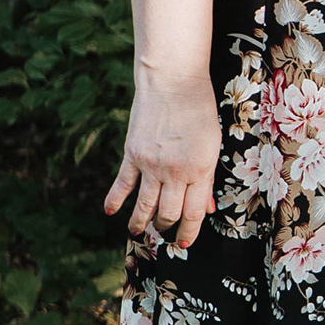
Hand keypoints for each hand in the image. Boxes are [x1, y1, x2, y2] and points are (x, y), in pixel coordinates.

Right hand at [104, 74, 224, 249]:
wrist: (174, 82)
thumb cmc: (199, 112)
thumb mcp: (212, 146)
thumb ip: (208, 179)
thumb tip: (207, 207)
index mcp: (200, 171)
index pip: (193, 213)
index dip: (188, 232)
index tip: (184, 243)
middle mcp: (175, 172)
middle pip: (168, 213)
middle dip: (166, 227)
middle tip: (163, 233)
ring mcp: (151, 165)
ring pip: (145, 205)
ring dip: (140, 223)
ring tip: (137, 231)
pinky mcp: (132, 155)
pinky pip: (122, 184)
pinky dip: (115, 201)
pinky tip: (111, 212)